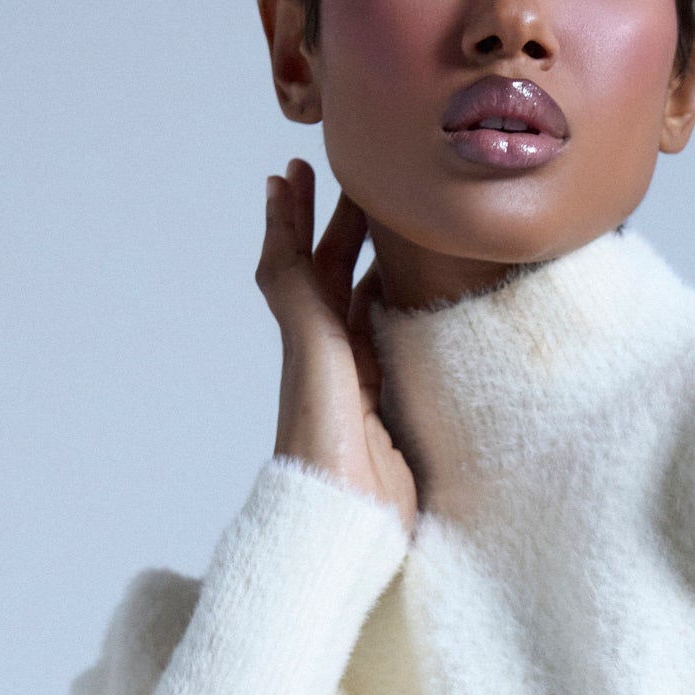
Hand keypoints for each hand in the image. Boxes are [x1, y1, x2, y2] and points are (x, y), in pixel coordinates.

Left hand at [256, 161, 416, 536]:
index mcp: (309, 340)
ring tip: (385, 221)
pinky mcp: (391, 413)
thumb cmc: (324, 449)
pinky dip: (396, 312)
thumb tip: (281, 243)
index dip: (293, 218)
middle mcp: (331, 357)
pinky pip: (390, 346)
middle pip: (330, 276)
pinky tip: (413, 300)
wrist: (347, 523)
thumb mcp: (314, 358)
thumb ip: (303, 300)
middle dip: (334, 225)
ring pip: (361, 306)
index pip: (299, 264)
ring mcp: (361, 385)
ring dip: (366, 261)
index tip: (292, 171)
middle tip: (351, 176)